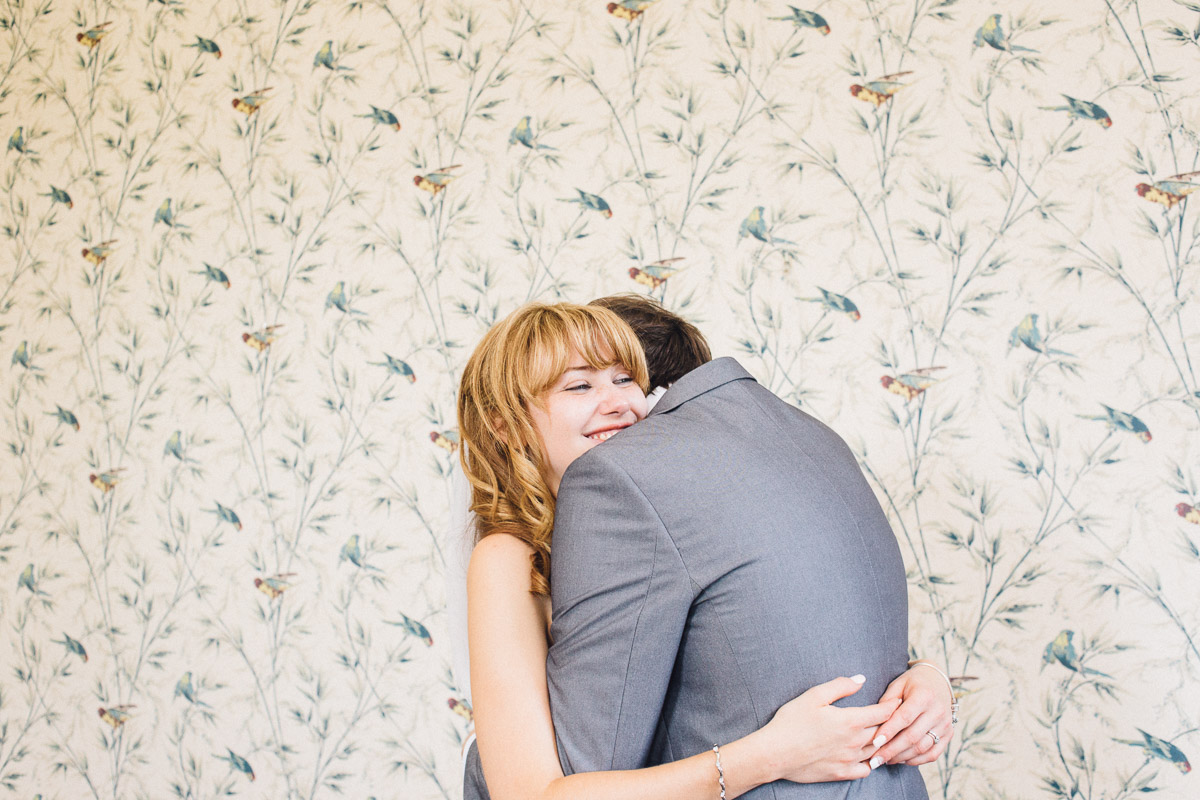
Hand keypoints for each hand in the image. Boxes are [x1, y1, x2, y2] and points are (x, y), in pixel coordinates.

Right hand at [754, 674, 901, 782]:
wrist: (775, 753)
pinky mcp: (842, 773)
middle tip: (895, 715)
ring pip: (876, 750)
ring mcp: (850, 760)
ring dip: (882, 741)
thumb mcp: (813, 696)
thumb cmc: (791, 721)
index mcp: (850, 721)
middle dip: (890, 722)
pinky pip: (866, 769)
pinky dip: (871, 761)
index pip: (882, 712)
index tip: (899, 699)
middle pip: (883, 731)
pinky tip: (866, 755)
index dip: (892, 705)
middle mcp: (855, 742)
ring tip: (884, 733)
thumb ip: (840, 686)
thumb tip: (861, 679)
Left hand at [868, 663, 953, 766]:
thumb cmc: (913, 683)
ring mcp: (945, 724)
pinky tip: (901, 759)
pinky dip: (916, 760)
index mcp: (924, 696)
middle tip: (875, 759)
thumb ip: (887, 702)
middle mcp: (938, 711)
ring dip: (902, 757)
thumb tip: (875, 722)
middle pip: (913, 736)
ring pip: (922, 748)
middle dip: (892, 750)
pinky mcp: (949, 734)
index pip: (904, 718)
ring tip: (885, 760)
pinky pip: (932, 754)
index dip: (889, 731)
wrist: (938, 681)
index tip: (874, 743)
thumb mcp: (898, 684)